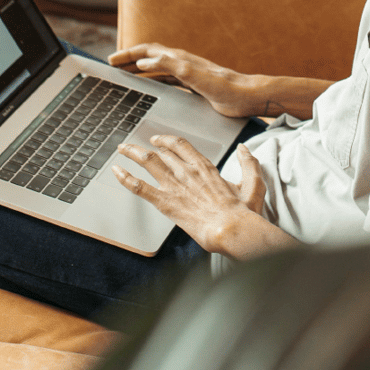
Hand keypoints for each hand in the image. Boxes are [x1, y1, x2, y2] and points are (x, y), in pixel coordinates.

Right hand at [109, 44, 262, 117]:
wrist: (247, 96)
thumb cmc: (225, 87)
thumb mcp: (195, 76)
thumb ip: (170, 67)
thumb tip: (144, 62)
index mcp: (180, 59)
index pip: (148, 51)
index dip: (128, 54)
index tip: (111, 60)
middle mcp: (182, 63)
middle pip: (150, 57)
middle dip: (130, 60)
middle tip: (112, 66)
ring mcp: (188, 74)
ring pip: (157, 69)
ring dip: (140, 71)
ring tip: (125, 76)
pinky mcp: (193, 86)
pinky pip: (167, 81)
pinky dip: (153, 82)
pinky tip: (150, 90)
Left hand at [112, 135, 269, 254]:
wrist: (231, 229)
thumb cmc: (242, 212)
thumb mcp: (253, 184)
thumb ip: (249, 164)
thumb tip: (245, 150)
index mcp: (205, 166)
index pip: (180, 145)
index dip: (166, 140)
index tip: (158, 140)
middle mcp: (187, 171)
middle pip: (161, 151)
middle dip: (145, 146)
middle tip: (134, 145)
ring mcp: (175, 185)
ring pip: (148, 162)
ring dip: (132, 153)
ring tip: (122, 149)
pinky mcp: (166, 202)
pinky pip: (140, 187)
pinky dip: (126, 178)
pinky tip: (116, 172)